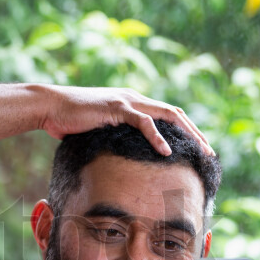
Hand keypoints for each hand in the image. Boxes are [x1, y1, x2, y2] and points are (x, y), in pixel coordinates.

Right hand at [40, 85, 212, 155]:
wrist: (50, 108)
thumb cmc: (68, 122)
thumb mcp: (97, 132)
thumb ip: (113, 140)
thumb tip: (120, 161)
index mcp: (133, 104)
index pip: (168, 116)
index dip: (186, 132)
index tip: (198, 150)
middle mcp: (135, 99)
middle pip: (176, 114)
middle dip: (196, 133)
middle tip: (210, 153)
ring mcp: (127, 101)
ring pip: (168, 115)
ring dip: (188, 133)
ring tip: (201, 151)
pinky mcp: (117, 107)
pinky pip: (144, 121)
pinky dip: (158, 137)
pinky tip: (167, 152)